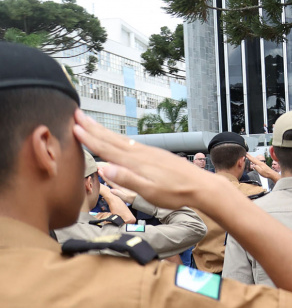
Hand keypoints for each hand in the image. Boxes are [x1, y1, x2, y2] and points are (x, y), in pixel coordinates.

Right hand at [72, 109, 211, 209]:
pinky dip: (119, 138)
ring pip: (121, 139)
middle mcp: (140, 153)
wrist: (201, 186)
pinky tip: (118, 139)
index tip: (74, 127)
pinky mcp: (156, 155)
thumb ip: (127, 179)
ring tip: (91, 122)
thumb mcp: (150, 191)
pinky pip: (131, 143)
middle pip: (112, 139)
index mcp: (135, 162)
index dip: (89, 139)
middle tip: (76, 114)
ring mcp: (149, 153)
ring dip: (104, 131)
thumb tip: (103, 168)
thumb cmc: (176, 193)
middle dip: (93, 128)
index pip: (107, 148)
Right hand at [246, 153, 280, 181]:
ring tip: (249, 156)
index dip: (249, 157)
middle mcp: (260, 162)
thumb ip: (256, 168)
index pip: (253, 159)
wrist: (272, 174)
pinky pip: (257, 161)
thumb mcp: (260, 171)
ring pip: (255, 159)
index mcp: (259, 164)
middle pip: (254, 158)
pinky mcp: (262, 165)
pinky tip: (254, 161)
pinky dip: (254, 160)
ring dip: (252, 157)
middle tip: (246, 153)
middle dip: (250, 156)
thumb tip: (253, 165)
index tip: (245, 154)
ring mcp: (261, 163)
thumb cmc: (266, 173)